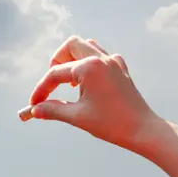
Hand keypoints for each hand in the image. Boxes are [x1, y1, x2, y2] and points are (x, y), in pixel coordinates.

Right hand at [19, 36, 165, 154]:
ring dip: (73, 58)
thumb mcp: (77, 117)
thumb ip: (52, 110)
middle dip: (57, 61)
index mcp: (89, 67)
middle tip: (52, 82)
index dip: (41, 89)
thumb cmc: (112, 124)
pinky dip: (89, 63)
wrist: (144, 130)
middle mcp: (101, 59)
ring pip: (87, 46)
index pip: (55, 73)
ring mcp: (113, 62)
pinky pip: (101, 56)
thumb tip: (35, 110)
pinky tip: (87, 82)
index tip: (34, 104)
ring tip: (69, 81)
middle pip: (71, 46)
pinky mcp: (121, 69)